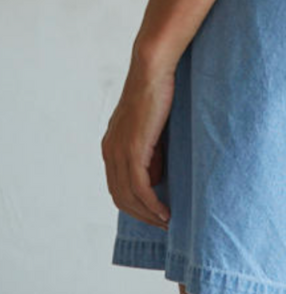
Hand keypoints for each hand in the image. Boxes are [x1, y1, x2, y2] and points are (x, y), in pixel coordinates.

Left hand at [101, 57, 174, 229]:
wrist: (152, 70)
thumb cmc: (157, 92)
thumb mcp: (150, 129)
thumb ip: (149, 153)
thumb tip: (155, 178)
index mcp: (111, 146)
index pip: (117, 187)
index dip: (135, 205)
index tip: (154, 214)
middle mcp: (110, 151)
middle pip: (120, 197)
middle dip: (141, 215)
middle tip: (162, 224)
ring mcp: (119, 151)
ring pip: (128, 197)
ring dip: (148, 214)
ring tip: (167, 222)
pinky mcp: (132, 149)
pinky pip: (140, 187)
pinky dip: (152, 204)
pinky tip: (165, 211)